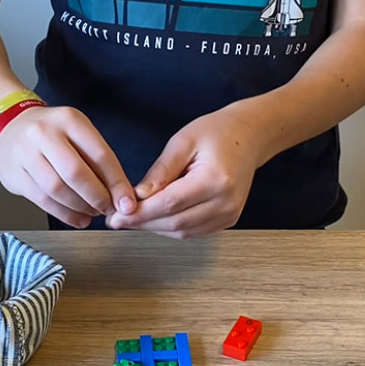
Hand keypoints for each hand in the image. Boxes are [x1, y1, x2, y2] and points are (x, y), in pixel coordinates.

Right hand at [0, 106, 137, 227]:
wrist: (12, 126)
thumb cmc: (54, 134)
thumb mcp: (79, 134)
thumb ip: (100, 162)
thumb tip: (123, 197)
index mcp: (70, 120)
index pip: (100, 155)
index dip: (117, 183)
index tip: (128, 202)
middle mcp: (44, 133)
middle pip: (76, 173)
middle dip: (98, 197)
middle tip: (109, 209)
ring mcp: (25, 153)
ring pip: (57, 189)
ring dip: (81, 208)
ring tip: (93, 213)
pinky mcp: (13, 173)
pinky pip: (42, 200)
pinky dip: (64, 214)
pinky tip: (77, 218)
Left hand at [106, 107, 263, 238]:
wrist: (249, 138)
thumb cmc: (217, 133)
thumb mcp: (182, 142)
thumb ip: (160, 172)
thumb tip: (137, 197)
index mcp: (216, 180)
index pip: (170, 204)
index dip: (140, 213)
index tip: (115, 215)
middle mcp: (226, 203)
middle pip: (176, 223)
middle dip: (143, 224)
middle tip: (117, 220)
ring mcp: (229, 215)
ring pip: (183, 232)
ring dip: (155, 228)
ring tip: (133, 218)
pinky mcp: (228, 220)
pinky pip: (193, 232)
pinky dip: (171, 228)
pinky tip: (155, 218)